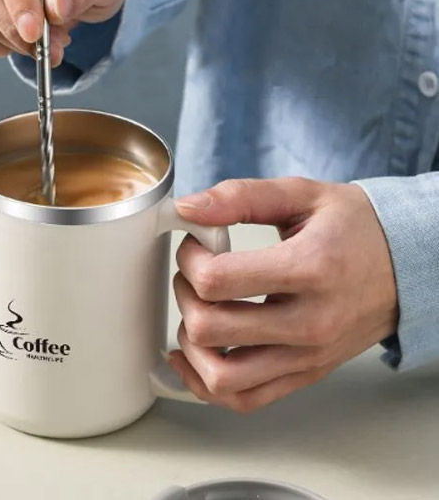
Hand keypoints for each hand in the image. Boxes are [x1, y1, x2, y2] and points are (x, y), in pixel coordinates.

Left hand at [170, 177, 397, 411]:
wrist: (408, 265)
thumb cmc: (355, 228)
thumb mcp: (300, 194)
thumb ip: (240, 197)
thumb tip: (188, 209)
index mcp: (309, 269)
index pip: (218, 280)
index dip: (189, 259)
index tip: (196, 244)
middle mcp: (310, 322)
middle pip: (211, 329)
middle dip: (185, 295)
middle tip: (194, 274)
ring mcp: (309, 356)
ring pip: (222, 377)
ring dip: (191, 344)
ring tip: (197, 312)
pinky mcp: (306, 374)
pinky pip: (244, 399)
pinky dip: (208, 384)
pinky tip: (196, 355)